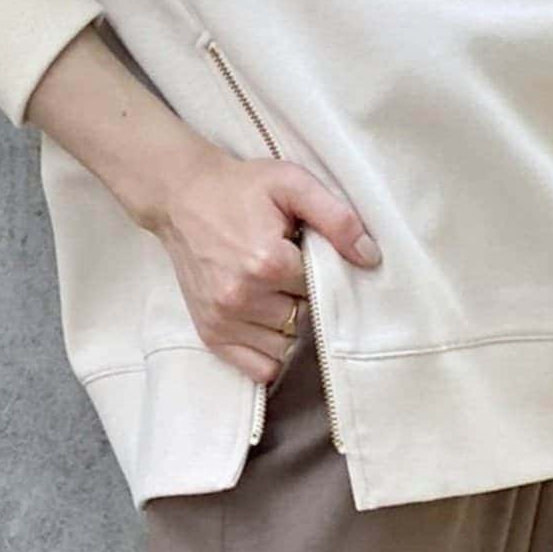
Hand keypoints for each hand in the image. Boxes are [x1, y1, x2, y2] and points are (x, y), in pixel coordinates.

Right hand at [145, 144, 381, 384]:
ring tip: (277, 292)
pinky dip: (270, 352)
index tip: (309, 255)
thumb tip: (370, 258)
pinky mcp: (209, 333)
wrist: (181, 195)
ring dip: (289, 327)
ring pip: (285, 347)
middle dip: (306, 300)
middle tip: (292, 271)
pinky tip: (268, 321)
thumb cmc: (241, 186)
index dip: (323, 275)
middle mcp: (242, 297)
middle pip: (304, 320)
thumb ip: (336, 218)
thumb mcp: (292, 183)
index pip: (322, 291)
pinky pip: (258, 368)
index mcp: (267, 262)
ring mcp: (222, 319)